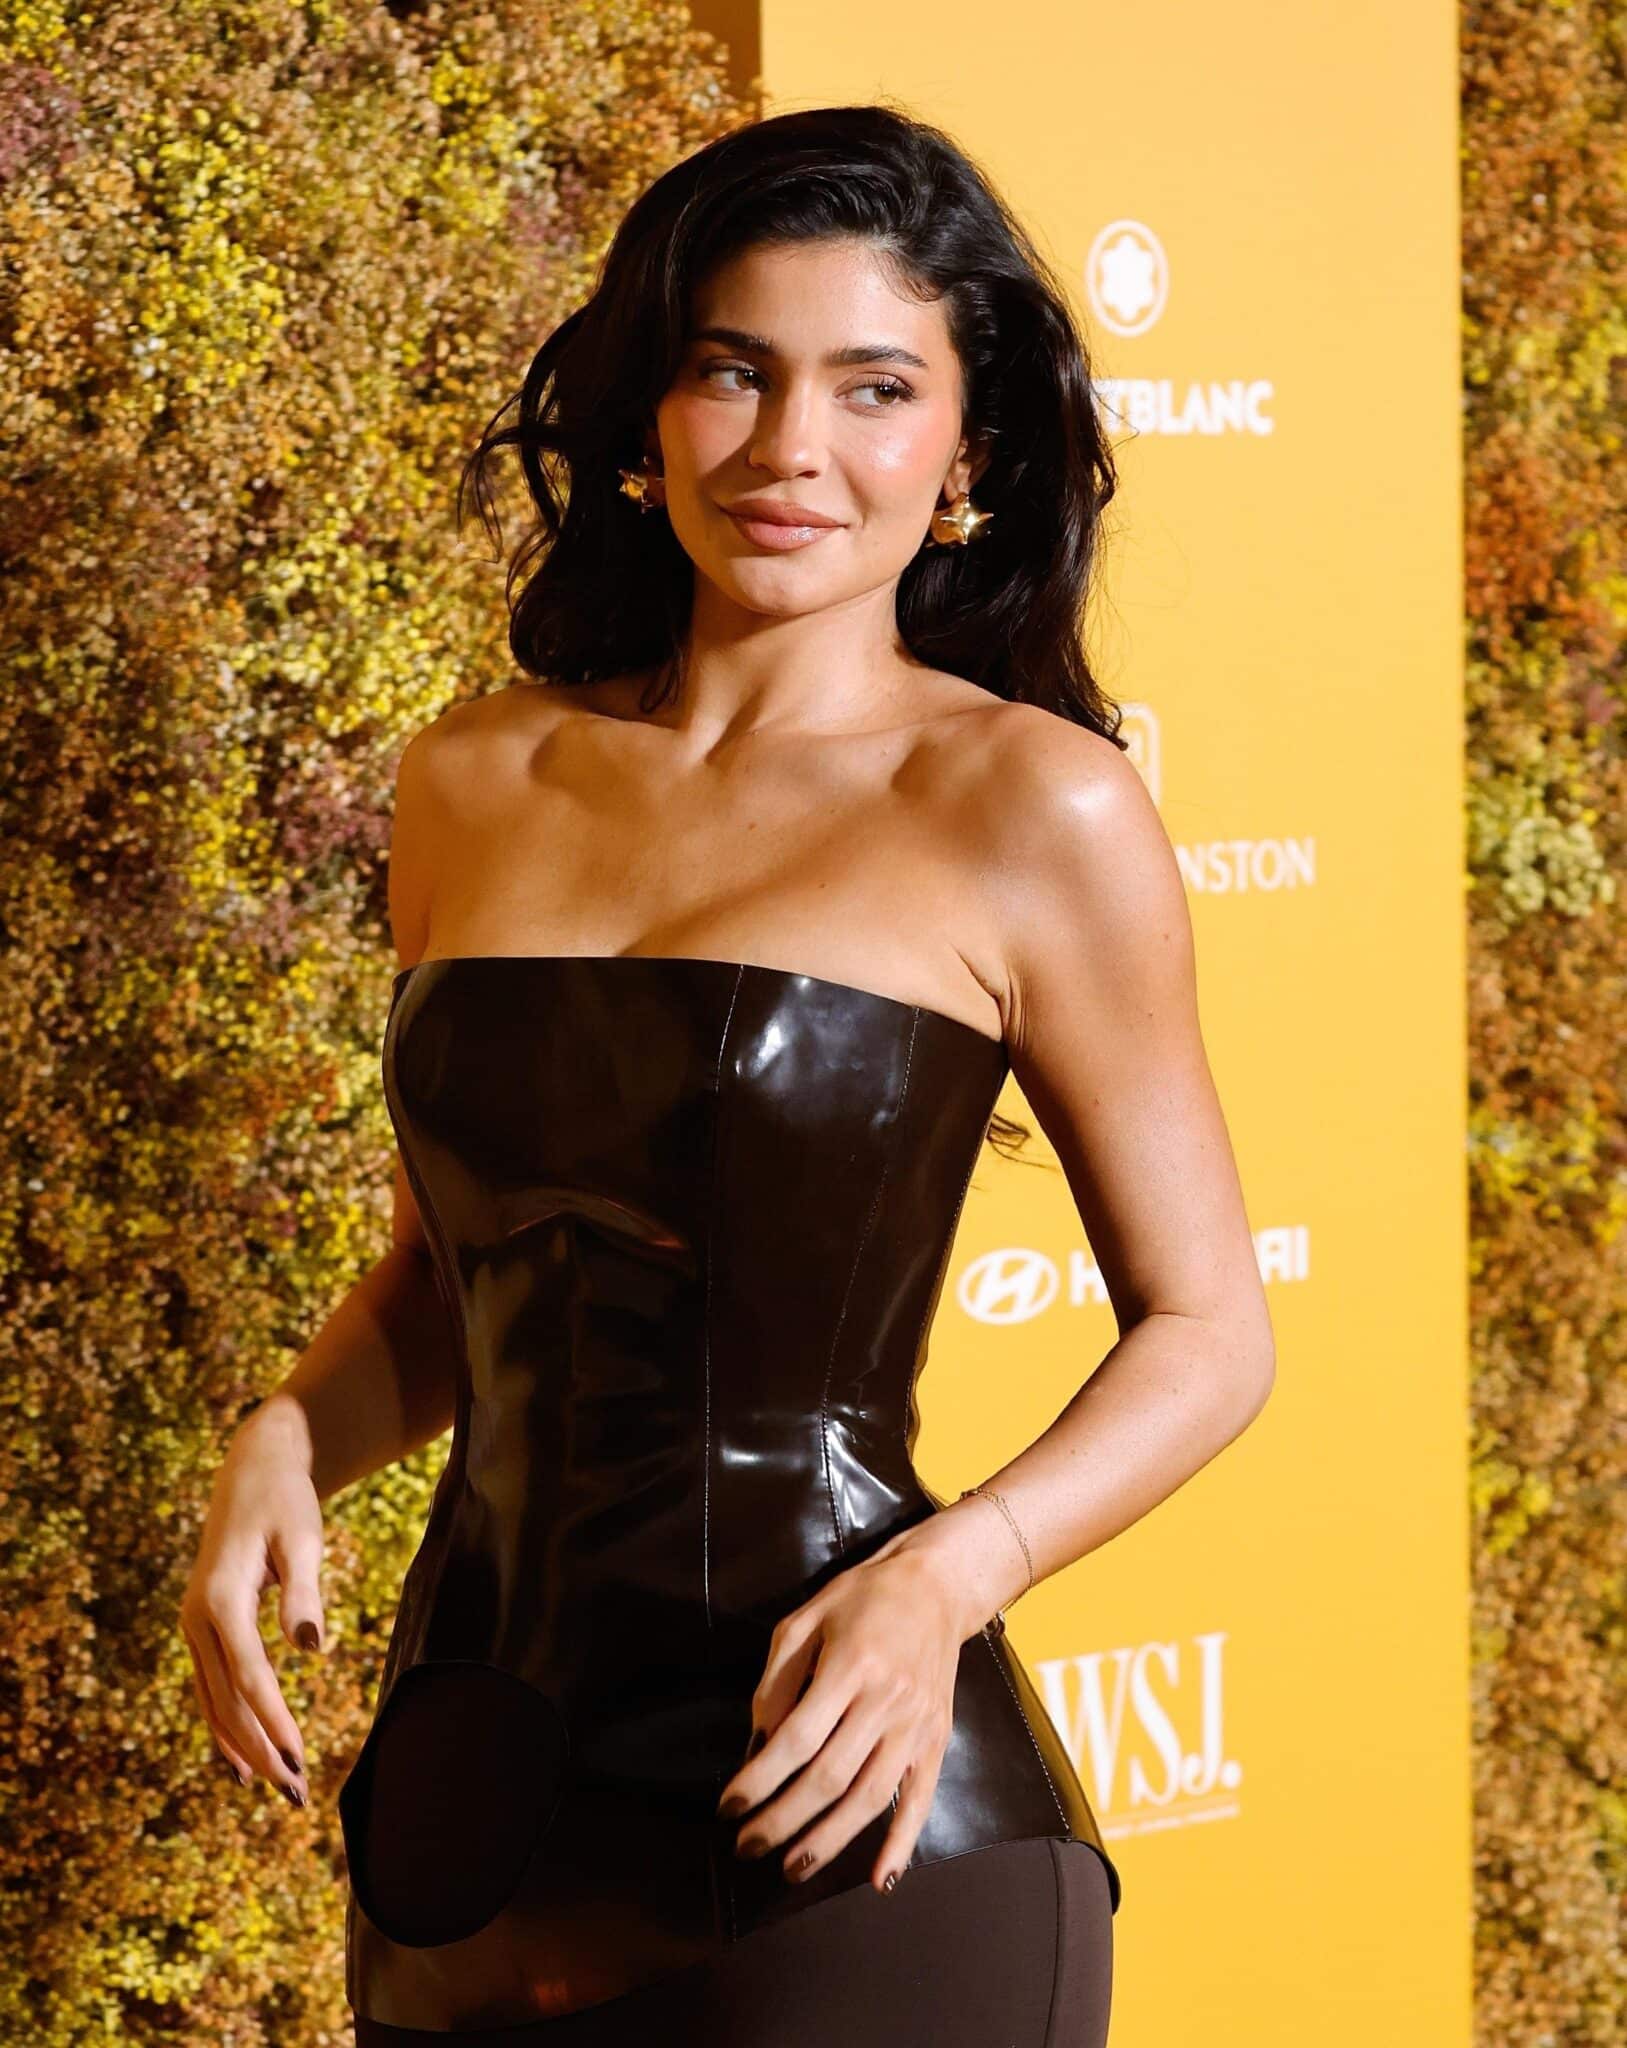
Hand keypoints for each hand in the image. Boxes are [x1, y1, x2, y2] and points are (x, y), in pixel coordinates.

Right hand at [178, 1403, 325, 1807]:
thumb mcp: (301, 1537)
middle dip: (259, 1748)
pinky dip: (226, 1724)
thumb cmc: (285, 1502)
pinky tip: (242, 1759)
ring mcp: (195, 1626)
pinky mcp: (204, 1628)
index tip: (298, 1759)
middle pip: (226, 1699)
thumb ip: (304, 1591)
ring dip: (242, 1745)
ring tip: (274, 1787)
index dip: (273, 1722)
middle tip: (294, 1793)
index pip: (249, 1676)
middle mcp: (197, 1619)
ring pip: (213, 1700)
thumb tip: (309, 1648)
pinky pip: (211, 1687)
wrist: (253, 1471)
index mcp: (219, 1599)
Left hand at [715, 1525, 977, 1893]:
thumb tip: (758, 1747)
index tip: (728, 1807)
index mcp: (850, 1665)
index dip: (759, 1779)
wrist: (936, 1587)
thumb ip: (778, 1681)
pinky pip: (919, 1800)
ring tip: (792, 1869)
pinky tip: (877, 1880)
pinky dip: (901, 1844)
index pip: (797, 1739)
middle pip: (829, 1777)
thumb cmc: (861, 1599)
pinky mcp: (937, 1741)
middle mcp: (886, 1700)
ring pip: (870, 1798)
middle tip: (747, 1847)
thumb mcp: (805, 1620)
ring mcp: (916, 1726)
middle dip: (783, 1819)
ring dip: (829, 1841)